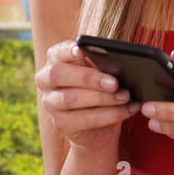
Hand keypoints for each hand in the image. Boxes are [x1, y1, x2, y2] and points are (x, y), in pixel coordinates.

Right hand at [36, 40, 140, 154]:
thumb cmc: (100, 87)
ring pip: (71, 99)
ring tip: (125, 96)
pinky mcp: (61, 123)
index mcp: (55, 60)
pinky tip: (127, 109)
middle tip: (114, 82)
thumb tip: (115, 60)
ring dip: (102, 98)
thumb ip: (102, 63)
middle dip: (88, 78)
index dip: (67, 50)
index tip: (81, 49)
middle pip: (58, 75)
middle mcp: (46, 80)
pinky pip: (85, 119)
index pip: (55, 52)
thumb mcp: (101, 71)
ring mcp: (50, 103)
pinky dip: (110, 114)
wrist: (99, 125)